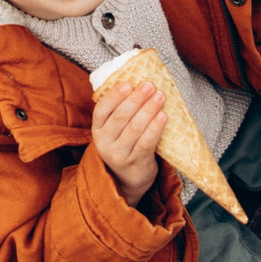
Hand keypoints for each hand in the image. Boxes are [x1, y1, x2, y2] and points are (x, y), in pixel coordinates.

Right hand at [92, 81, 164, 204]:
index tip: (128, 83)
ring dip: (149, 109)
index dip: (114, 96)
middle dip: (137, 99)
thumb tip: (136, 82)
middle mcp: (105, 143)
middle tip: (150, 85)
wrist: (128, 179)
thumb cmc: (124, 145)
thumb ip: (119, 111)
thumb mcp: (113, 131)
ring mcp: (119, 154)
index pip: (101, 110)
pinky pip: (146, 142)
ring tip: (160, 96)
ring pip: (135, 128)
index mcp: (97, 130)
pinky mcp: (135, 163)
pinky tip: (163, 116)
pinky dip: (155, 128)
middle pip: (120, 117)